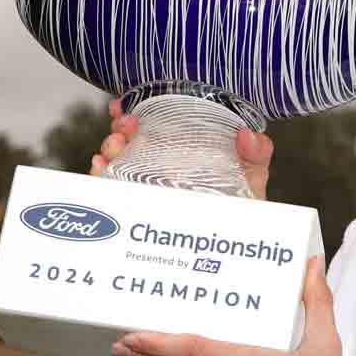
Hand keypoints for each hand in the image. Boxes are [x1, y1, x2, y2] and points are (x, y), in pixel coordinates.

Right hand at [89, 97, 274, 199]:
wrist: (234, 253)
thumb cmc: (239, 216)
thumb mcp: (251, 181)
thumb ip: (255, 157)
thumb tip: (248, 135)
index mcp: (181, 158)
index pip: (153, 129)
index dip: (137, 112)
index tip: (128, 102)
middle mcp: (156, 173)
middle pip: (128, 143)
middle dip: (121, 128)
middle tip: (126, 125)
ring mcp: (143, 193)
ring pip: (115, 164)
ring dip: (111, 148)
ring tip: (116, 144)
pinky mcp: (133, 214)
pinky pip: (108, 193)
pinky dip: (100, 176)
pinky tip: (102, 166)